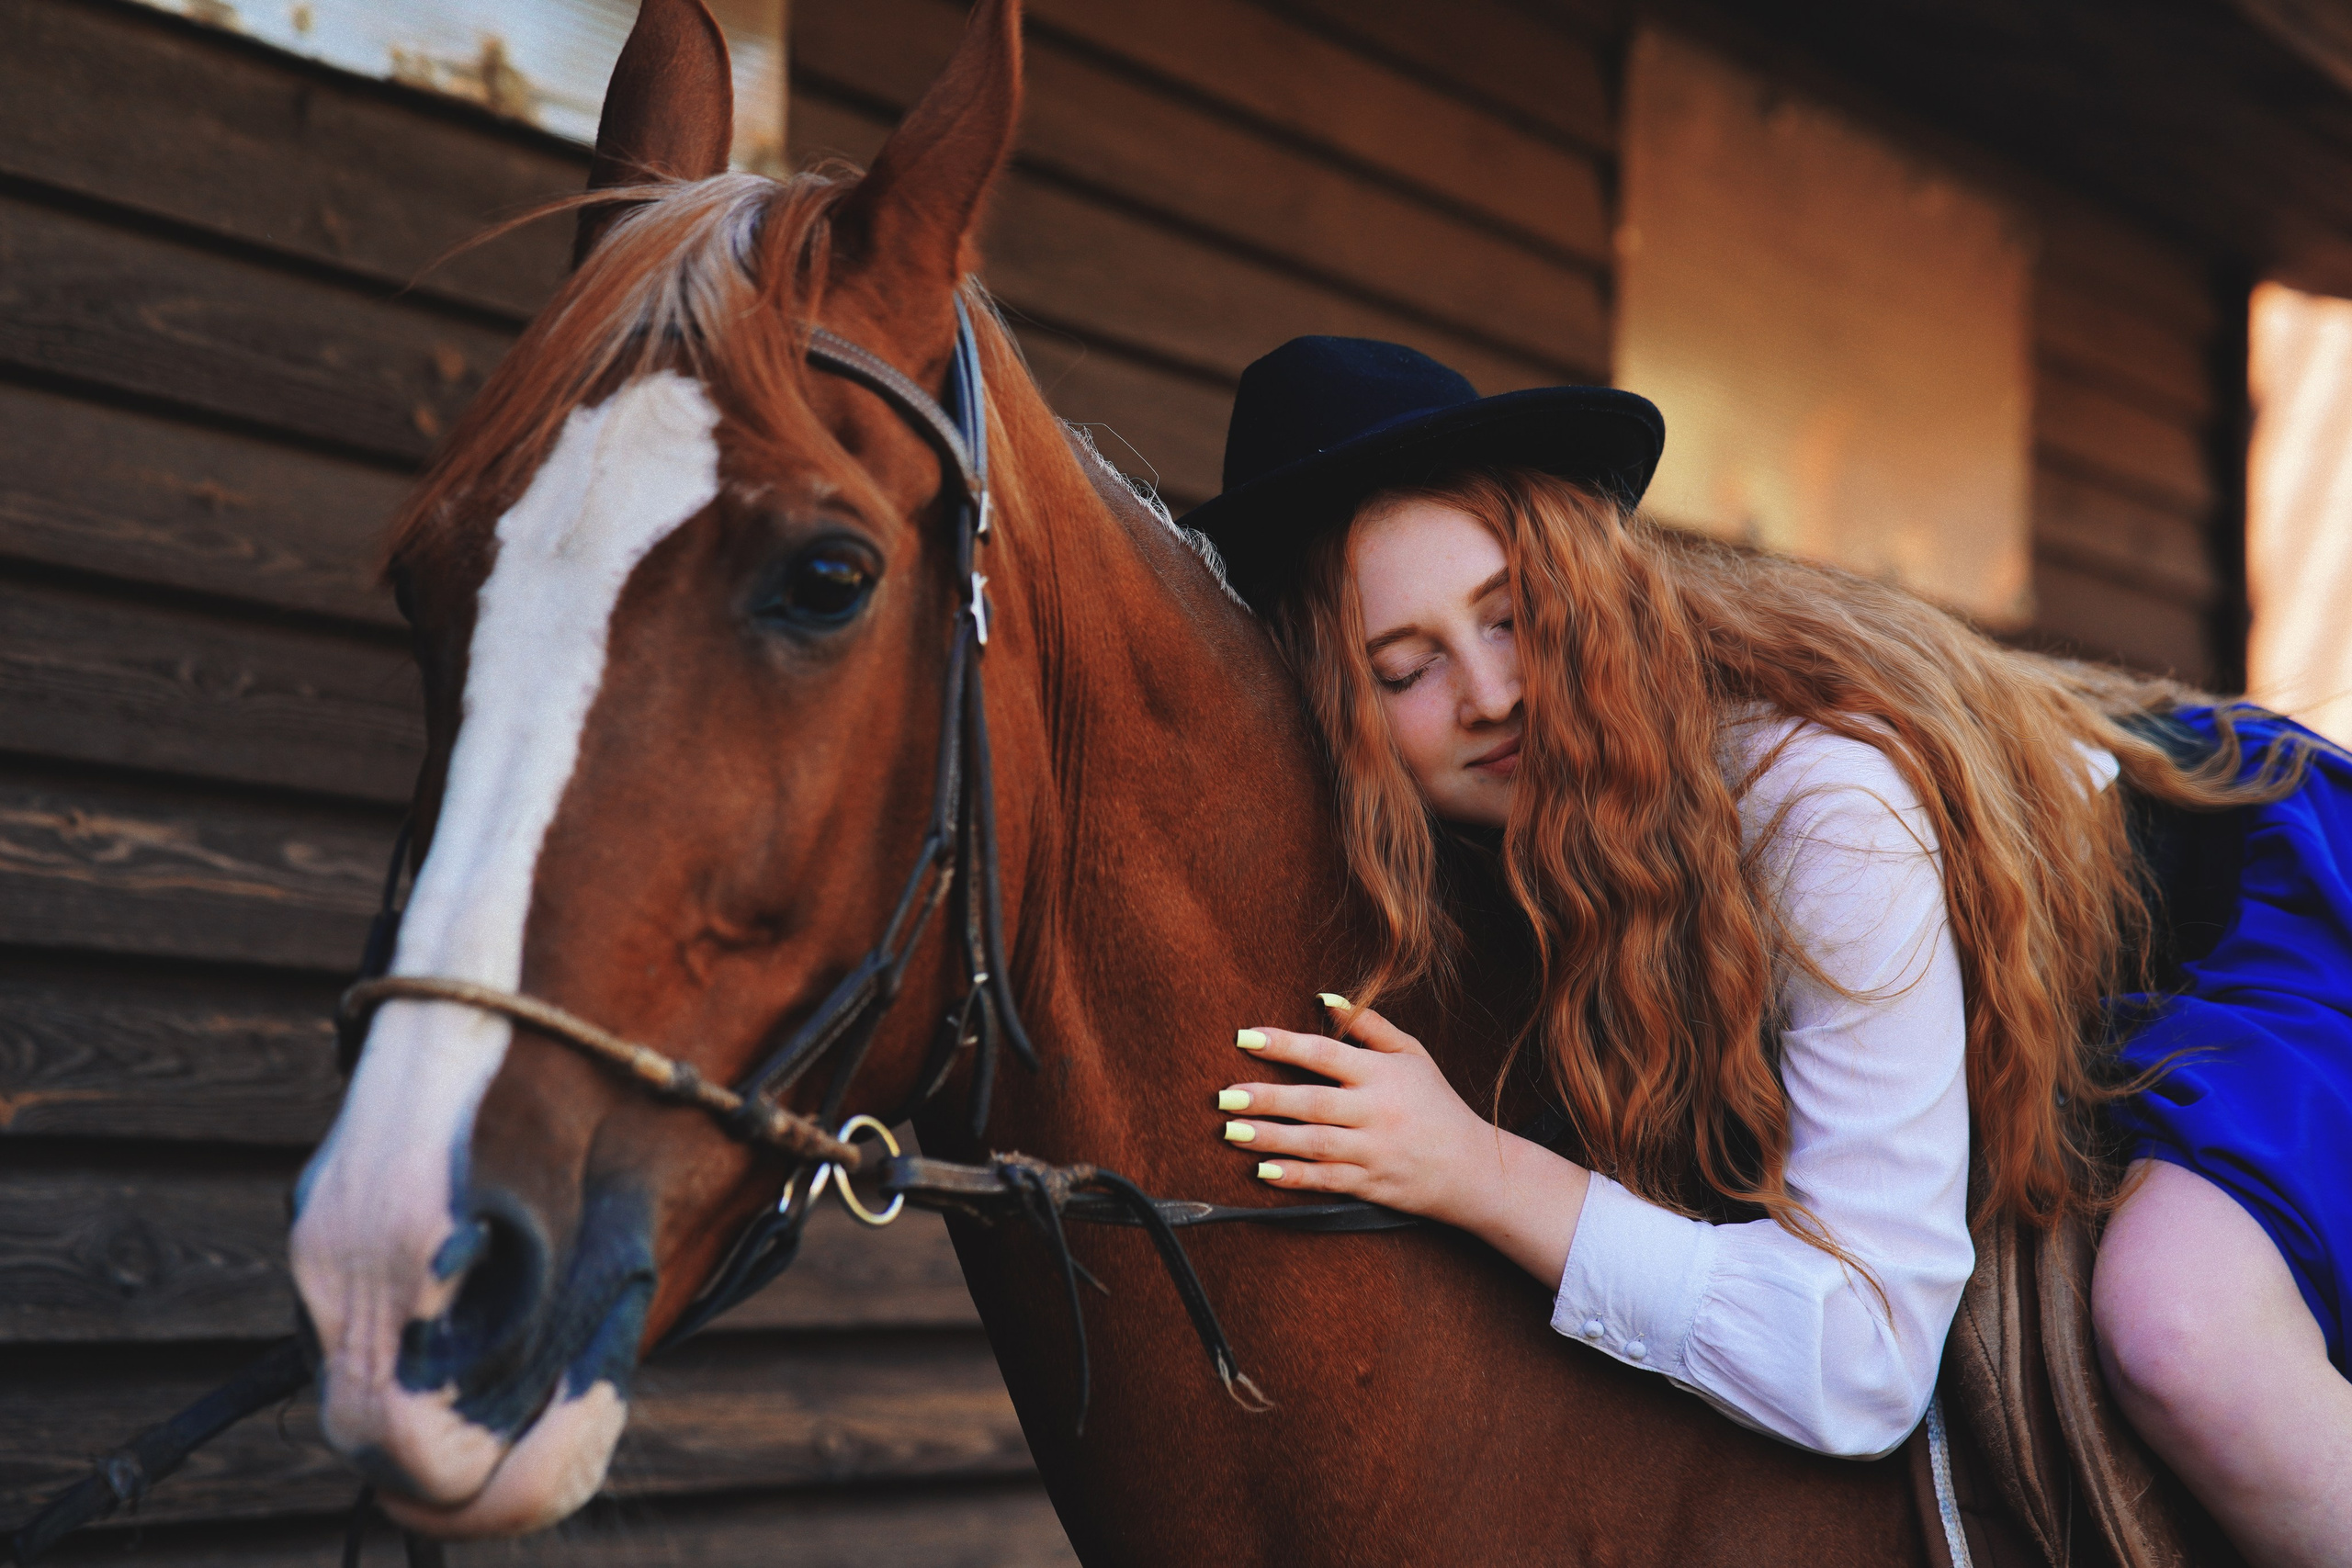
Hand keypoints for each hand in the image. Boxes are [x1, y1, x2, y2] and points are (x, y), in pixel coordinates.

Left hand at [1219, 997, 1591, 1285]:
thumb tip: (1326, 998)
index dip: (1284, 1044)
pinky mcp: (1371, 1184)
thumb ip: (1370, 1026)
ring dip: (1269, 1138)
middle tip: (1224, 1094)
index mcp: (1383, 1074)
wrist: (1473, 1167)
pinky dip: (1295, 1177)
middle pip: (1313, 1102)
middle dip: (1266, 1098)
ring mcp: (1374, 1151)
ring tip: (1230, 1130)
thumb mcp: (1413, 1055)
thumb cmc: (1437, 1104)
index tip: (1246, 1037)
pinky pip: (1327, 1180)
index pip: (1326, 1053)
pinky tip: (1263, 1172)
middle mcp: (1377, 1111)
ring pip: (1314, 1144)